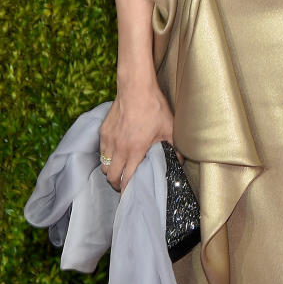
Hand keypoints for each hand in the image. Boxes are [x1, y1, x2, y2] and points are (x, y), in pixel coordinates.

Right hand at [99, 76, 173, 190]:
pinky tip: (116, 152)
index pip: (126, 178)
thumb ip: (174, 147)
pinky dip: (106, 155)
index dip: (126, 190)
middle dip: (116, 183)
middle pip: (110, 176)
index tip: (129, 194)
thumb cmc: (154, 107)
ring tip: (119, 169)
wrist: (136, 88)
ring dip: (110, 170)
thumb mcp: (169, 128)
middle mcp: (118, 148)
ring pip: (103, 164)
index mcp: (135, 150)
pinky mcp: (103, 131)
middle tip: (123, 183)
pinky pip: (101, 150)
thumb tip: (180, 160)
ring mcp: (108, 140)